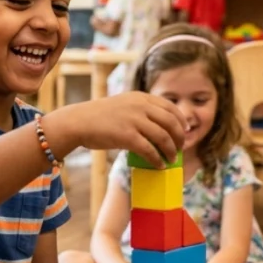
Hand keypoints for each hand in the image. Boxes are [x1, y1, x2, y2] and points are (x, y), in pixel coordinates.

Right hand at [57, 92, 185, 168]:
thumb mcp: (122, 105)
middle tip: (180, 148)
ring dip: (171, 151)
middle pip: (171, 122)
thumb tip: (159, 127)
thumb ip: (139, 110)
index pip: (170, 107)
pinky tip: (159, 165)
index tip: (184, 131)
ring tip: (172, 159)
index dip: (181, 121)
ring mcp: (134, 120)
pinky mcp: (127, 136)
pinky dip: (157, 159)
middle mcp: (140, 106)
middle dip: (179, 138)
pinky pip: (149, 150)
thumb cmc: (97, 117)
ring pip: (163, 137)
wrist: (77, 122)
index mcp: (140, 97)